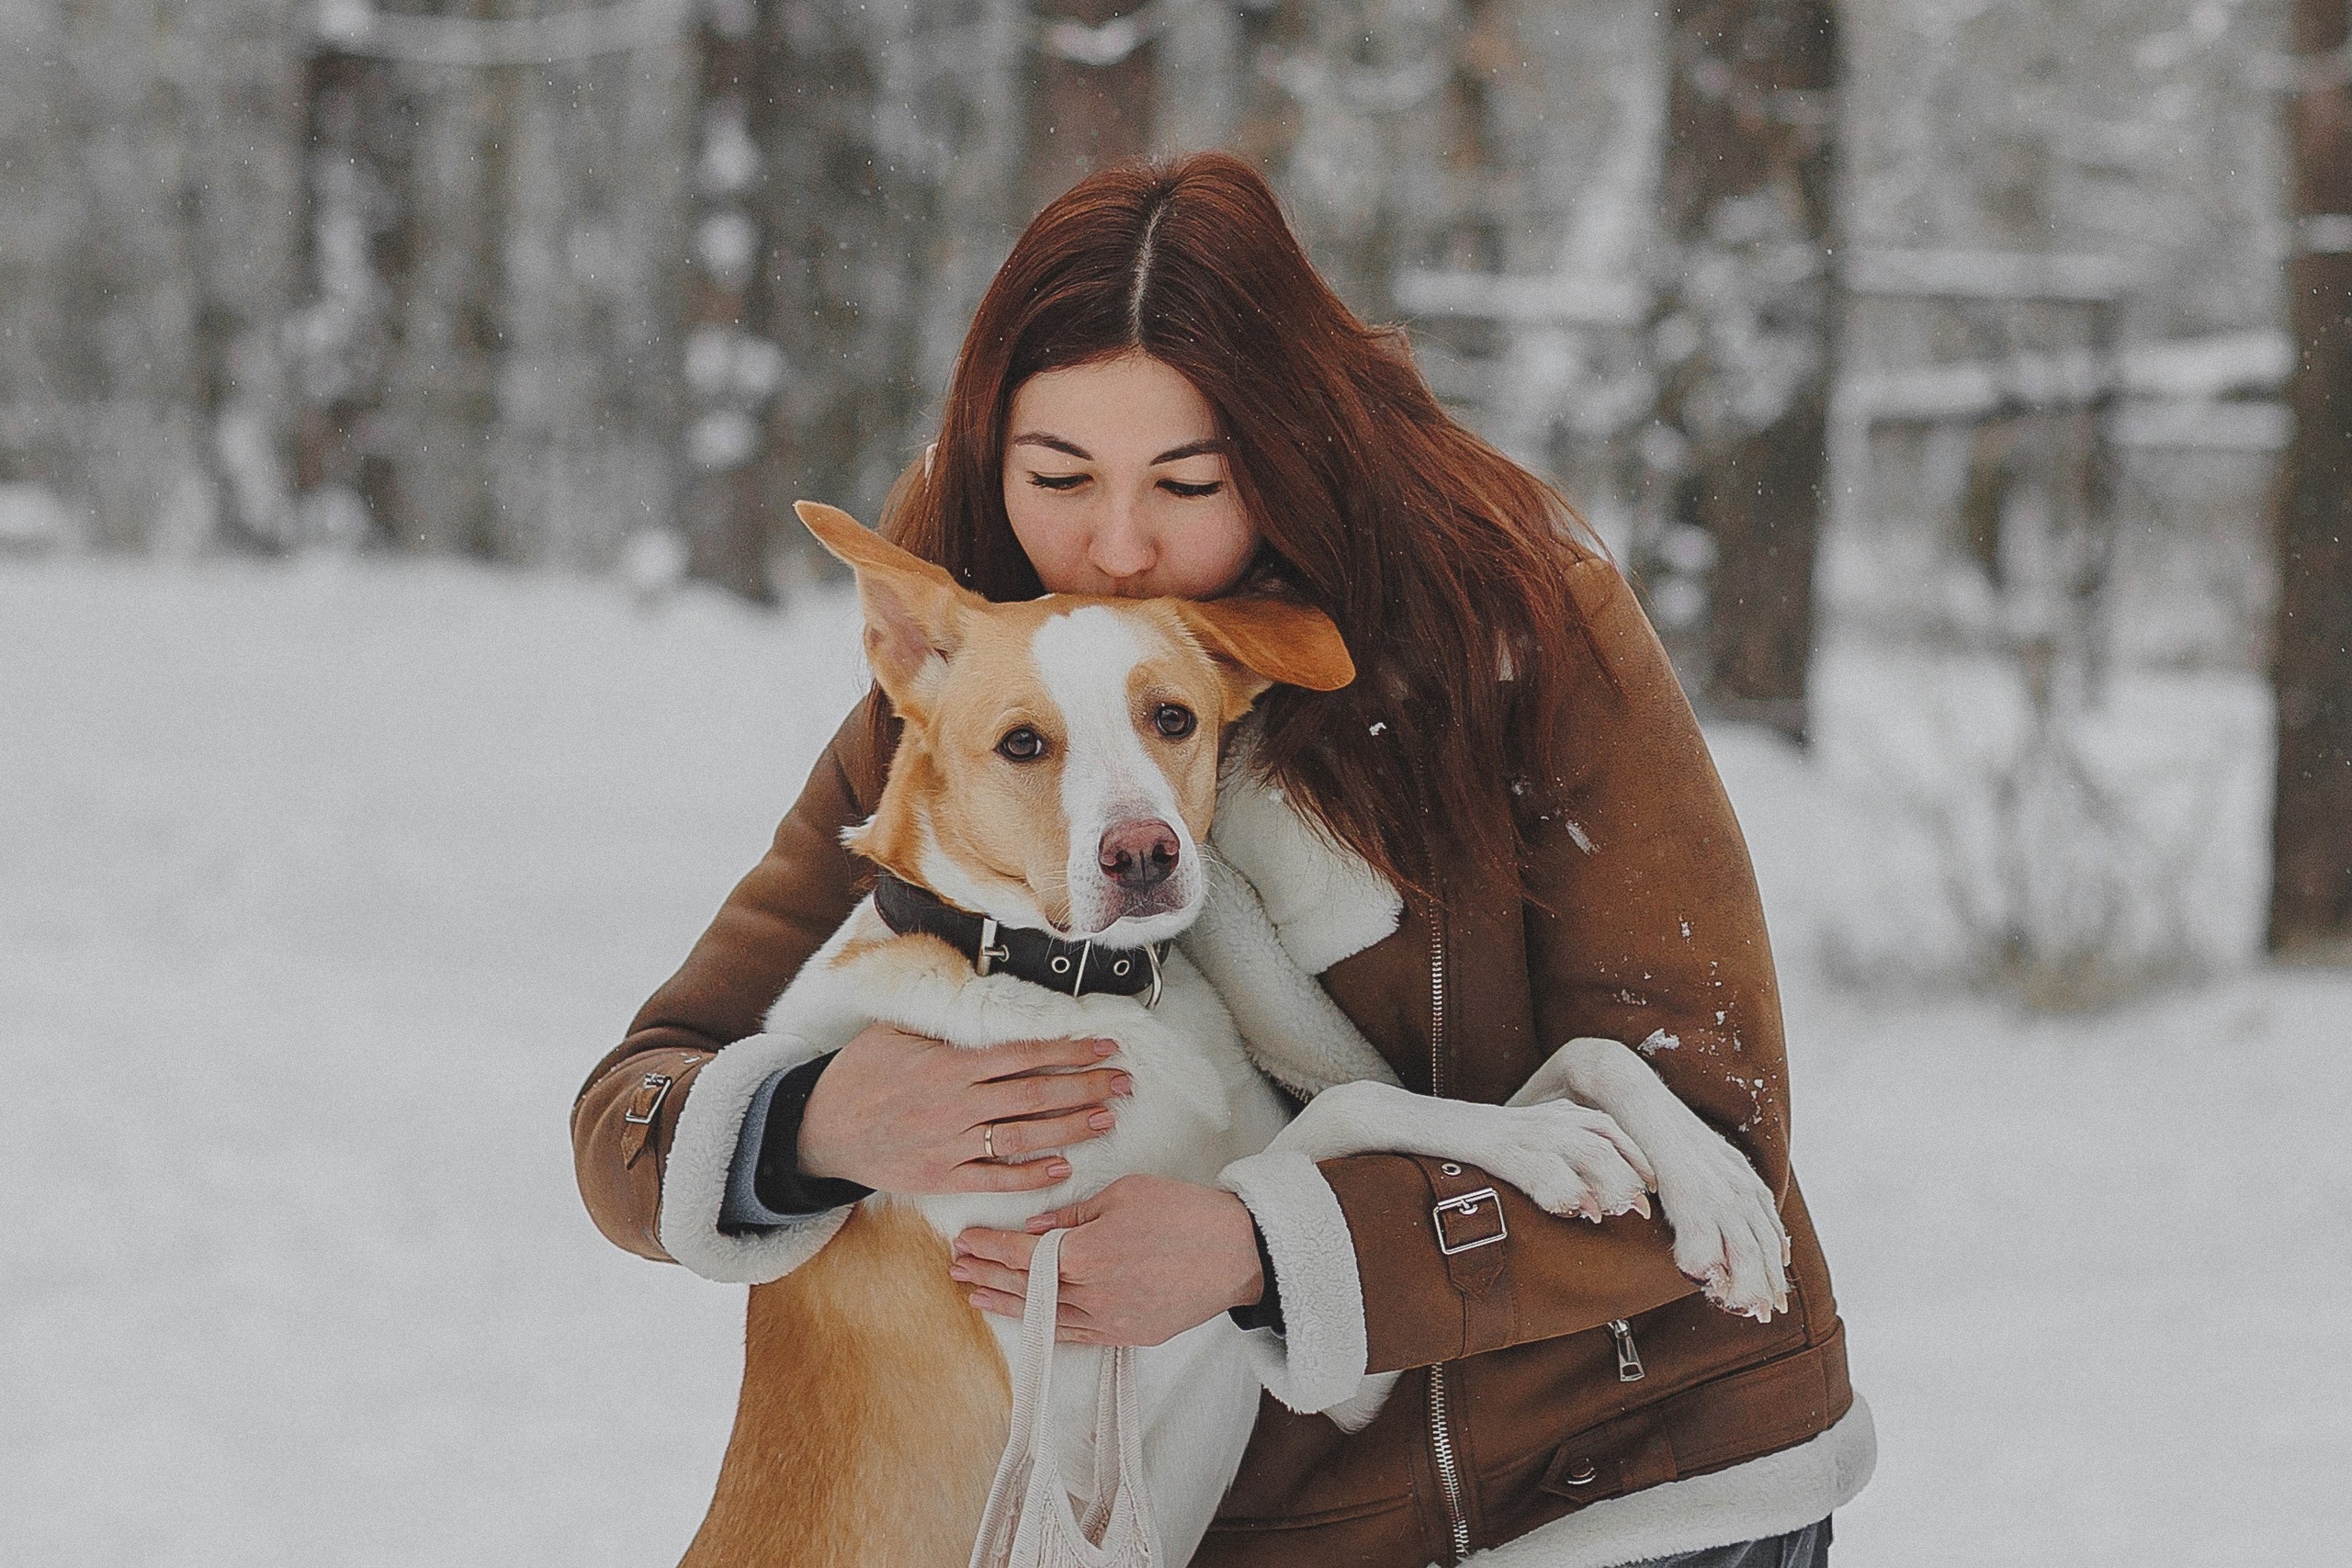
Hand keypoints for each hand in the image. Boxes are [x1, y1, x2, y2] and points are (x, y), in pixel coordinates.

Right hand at [797, 1022, 1131, 1193]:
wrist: (818, 1129)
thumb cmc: (858, 1075)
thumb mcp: (896, 1033)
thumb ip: (944, 1025)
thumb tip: (981, 995)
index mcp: (950, 1066)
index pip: (1023, 1056)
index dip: (1069, 1051)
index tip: (1105, 1046)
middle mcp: (956, 1105)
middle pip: (1035, 1095)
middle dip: (1085, 1087)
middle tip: (1124, 1082)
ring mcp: (950, 1145)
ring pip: (1023, 1137)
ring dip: (1070, 1128)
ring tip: (1106, 1119)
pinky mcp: (941, 1177)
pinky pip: (994, 1178)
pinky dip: (1031, 1175)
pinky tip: (1063, 1168)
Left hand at [951, 1175, 1263, 1345]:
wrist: (1239, 1252)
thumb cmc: (1185, 1213)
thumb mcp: (1124, 1194)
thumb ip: (1073, 1216)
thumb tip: (1035, 1229)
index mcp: (1087, 1254)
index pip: (1022, 1255)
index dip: (989, 1247)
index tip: (965, 1239)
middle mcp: (1092, 1294)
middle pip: (1026, 1288)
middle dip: (987, 1275)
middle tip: (957, 1266)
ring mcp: (1111, 1320)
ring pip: (1045, 1316)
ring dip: (1006, 1304)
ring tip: (975, 1296)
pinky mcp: (1130, 1334)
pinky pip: (1077, 1334)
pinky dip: (1046, 1325)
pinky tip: (1027, 1319)